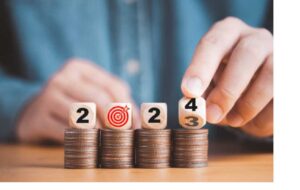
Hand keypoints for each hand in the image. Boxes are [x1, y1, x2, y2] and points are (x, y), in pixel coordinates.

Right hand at [16, 59, 140, 142]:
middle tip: (125, 136)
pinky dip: (83, 140)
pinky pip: (68, 132)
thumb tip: (139, 121)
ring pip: (84, 115)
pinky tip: (89, 145)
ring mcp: (47, 96)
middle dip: (117, 121)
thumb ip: (114, 101)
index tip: (138, 126)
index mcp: (79, 67)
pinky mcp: (37, 118)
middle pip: (99, 99)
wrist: (32, 113)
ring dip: (101, 132)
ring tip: (109, 141)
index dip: (129, 107)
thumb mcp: (92, 94)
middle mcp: (62, 78)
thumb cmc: (72, 104)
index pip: (113, 86)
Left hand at [181, 17, 272, 136]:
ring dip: (248, 105)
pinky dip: (263, 117)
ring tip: (233, 120)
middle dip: (227, 89)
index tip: (189, 92)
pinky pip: (283, 99)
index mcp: (228, 33)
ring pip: (271, 76)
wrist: (254, 90)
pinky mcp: (292, 78)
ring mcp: (279, 55)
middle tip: (212, 114)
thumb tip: (199, 108)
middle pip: (247, 54)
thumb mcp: (209, 83)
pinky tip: (252, 121)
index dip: (200, 68)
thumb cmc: (225, 82)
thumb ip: (202, 93)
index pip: (213, 44)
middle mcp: (255, 38)